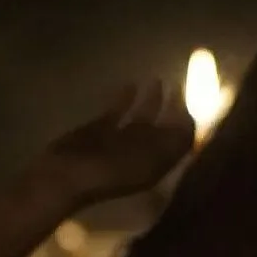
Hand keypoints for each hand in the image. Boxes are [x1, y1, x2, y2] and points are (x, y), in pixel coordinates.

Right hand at [34, 81, 194, 211]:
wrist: (63, 176)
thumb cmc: (109, 169)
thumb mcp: (149, 159)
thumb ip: (172, 143)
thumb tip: (192, 125)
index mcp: (156, 164)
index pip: (180, 143)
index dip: (188, 123)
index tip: (193, 100)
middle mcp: (142, 154)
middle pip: (163, 129)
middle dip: (174, 109)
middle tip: (181, 85)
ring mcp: (119, 143)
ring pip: (142, 119)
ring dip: (153, 101)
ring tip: (160, 80)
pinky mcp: (98, 131)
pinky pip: (117, 112)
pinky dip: (125, 99)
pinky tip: (132, 84)